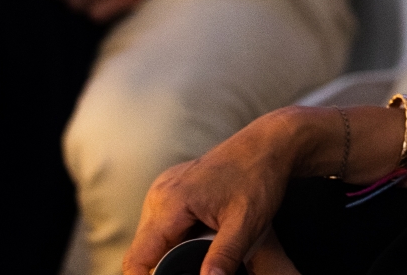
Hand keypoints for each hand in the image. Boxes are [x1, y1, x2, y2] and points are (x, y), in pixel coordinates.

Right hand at [123, 112, 301, 274]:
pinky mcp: (172, 187)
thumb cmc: (258, 177)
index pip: (138, 257)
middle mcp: (160, 192)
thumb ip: (223, 257)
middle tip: (197, 265)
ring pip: (150, 238)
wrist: (268, 144)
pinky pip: (161, 223)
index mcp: (171, 201)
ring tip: (202, 249)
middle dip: (161, 267)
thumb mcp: (245, 223)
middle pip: (142, 250)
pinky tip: (198, 237)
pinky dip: (174, 238)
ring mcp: (164, 187)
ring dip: (168, 253)